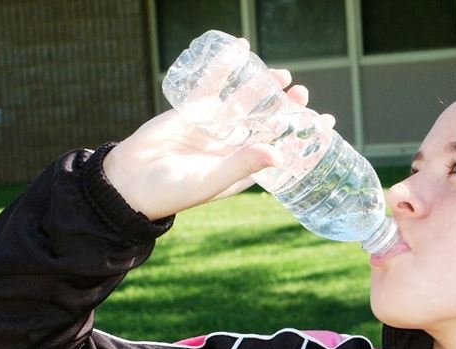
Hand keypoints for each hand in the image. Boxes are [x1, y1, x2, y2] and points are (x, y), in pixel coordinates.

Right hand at [103, 69, 333, 220]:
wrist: (128, 181)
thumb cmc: (172, 190)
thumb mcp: (211, 180)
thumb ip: (243, 164)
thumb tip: (279, 152)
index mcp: (244, 167)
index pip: (282, 147)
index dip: (303, 135)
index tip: (327, 122)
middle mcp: (233, 145)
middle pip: (267, 121)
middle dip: (286, 107)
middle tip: (302, 93)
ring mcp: (214, 126)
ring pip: (245, 101)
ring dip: (263, 87)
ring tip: (283, 75)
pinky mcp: (193, 109)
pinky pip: (213, 84)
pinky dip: (226, 66)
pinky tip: (240, 49)